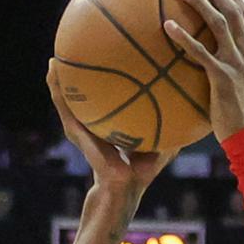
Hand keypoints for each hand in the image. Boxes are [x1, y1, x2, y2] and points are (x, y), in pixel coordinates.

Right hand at [47, 61, 179, 190]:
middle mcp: (93, 129)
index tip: (103, 63)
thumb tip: (190, 116)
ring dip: (59, 80)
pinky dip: (58, 90)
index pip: (105, 105)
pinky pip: (65, 107)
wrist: (123, 189)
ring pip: (67, 101)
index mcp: (109, 130)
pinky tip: (53, 71)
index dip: (104, 87)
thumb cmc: (139, 173)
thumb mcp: (156, 147)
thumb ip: (169, 131)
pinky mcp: (76, 133)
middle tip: (73, 54)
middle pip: (83, 99)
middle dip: (79, 79)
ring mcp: (81, 132)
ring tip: (54, 59)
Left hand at [164, 0, 243, 140]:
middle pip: (233, 11)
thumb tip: (228, 70)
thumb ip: (241, 74)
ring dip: (199, 2)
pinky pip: (199, 51)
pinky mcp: (222, 77)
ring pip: (218, 23)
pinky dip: (183, 37)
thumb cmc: (242, 119)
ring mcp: (237, 64)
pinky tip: (167, 27)